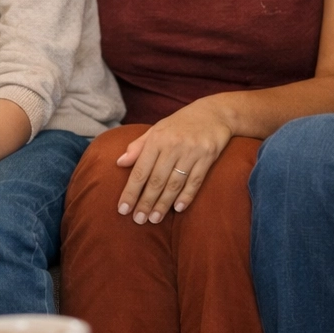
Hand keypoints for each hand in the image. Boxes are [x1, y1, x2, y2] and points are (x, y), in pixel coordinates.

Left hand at [115, 99, 232, 223]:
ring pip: (174, 183)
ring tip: (154, 219)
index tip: (122, 209)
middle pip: (156, 180)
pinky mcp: (208, 156)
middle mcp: (173, 145)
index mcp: (157, 139)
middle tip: (138, 220)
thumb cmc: (180, 124)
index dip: (130, 191)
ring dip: (163, 204)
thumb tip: (119, 163)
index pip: (140, 170)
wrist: (214, 112)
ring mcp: (192, 151)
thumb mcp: (157, 130)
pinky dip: (187, 196)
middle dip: (146, 202)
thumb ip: (138, 147)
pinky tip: (178, 208)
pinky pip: (195, 180)